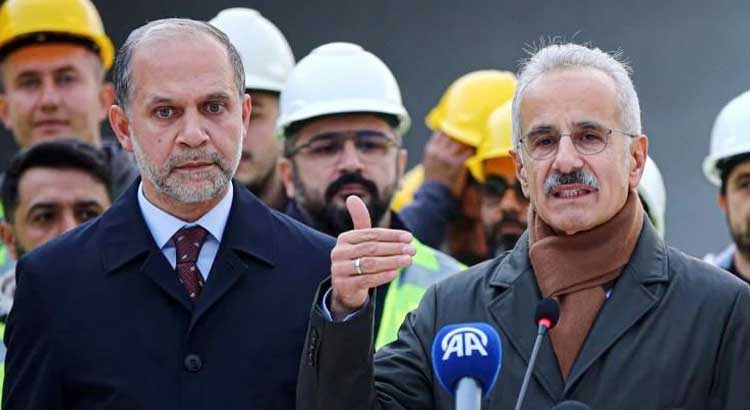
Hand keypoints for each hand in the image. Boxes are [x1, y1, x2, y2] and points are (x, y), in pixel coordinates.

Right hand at [329, 195, 415, 319]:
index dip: (391, 235)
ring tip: (408, 260)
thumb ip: (361, 221)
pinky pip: (366, 280)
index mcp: (344, 238)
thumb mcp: (360, 241)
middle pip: (371, 248)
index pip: (371, 234)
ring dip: (391, 262)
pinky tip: (396, 273)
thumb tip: (352, 196)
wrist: (346, 288)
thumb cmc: (357, 259)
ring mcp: (339, 269)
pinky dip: (382, 276)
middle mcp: (338, 252)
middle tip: (412, 249)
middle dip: (394, 248)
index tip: (409, 237)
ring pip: (369, 264)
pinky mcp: (343, 285)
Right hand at [422, 132, 474, 197]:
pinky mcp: (459, 164)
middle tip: (470, 133)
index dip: (451, 129)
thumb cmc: (433, 181)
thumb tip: (445, 139)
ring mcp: (449, 157)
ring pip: (462, 141)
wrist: (435, 197)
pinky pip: (469, 152)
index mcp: (430, 150)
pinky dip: (473, 152)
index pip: (442, 132)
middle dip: (462, 133)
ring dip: (470, 141)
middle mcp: (438, 151)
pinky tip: (475, 154)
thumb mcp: (428, 163)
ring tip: (475, 142)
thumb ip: (436, 150)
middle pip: (453, 134)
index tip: (458, 129)